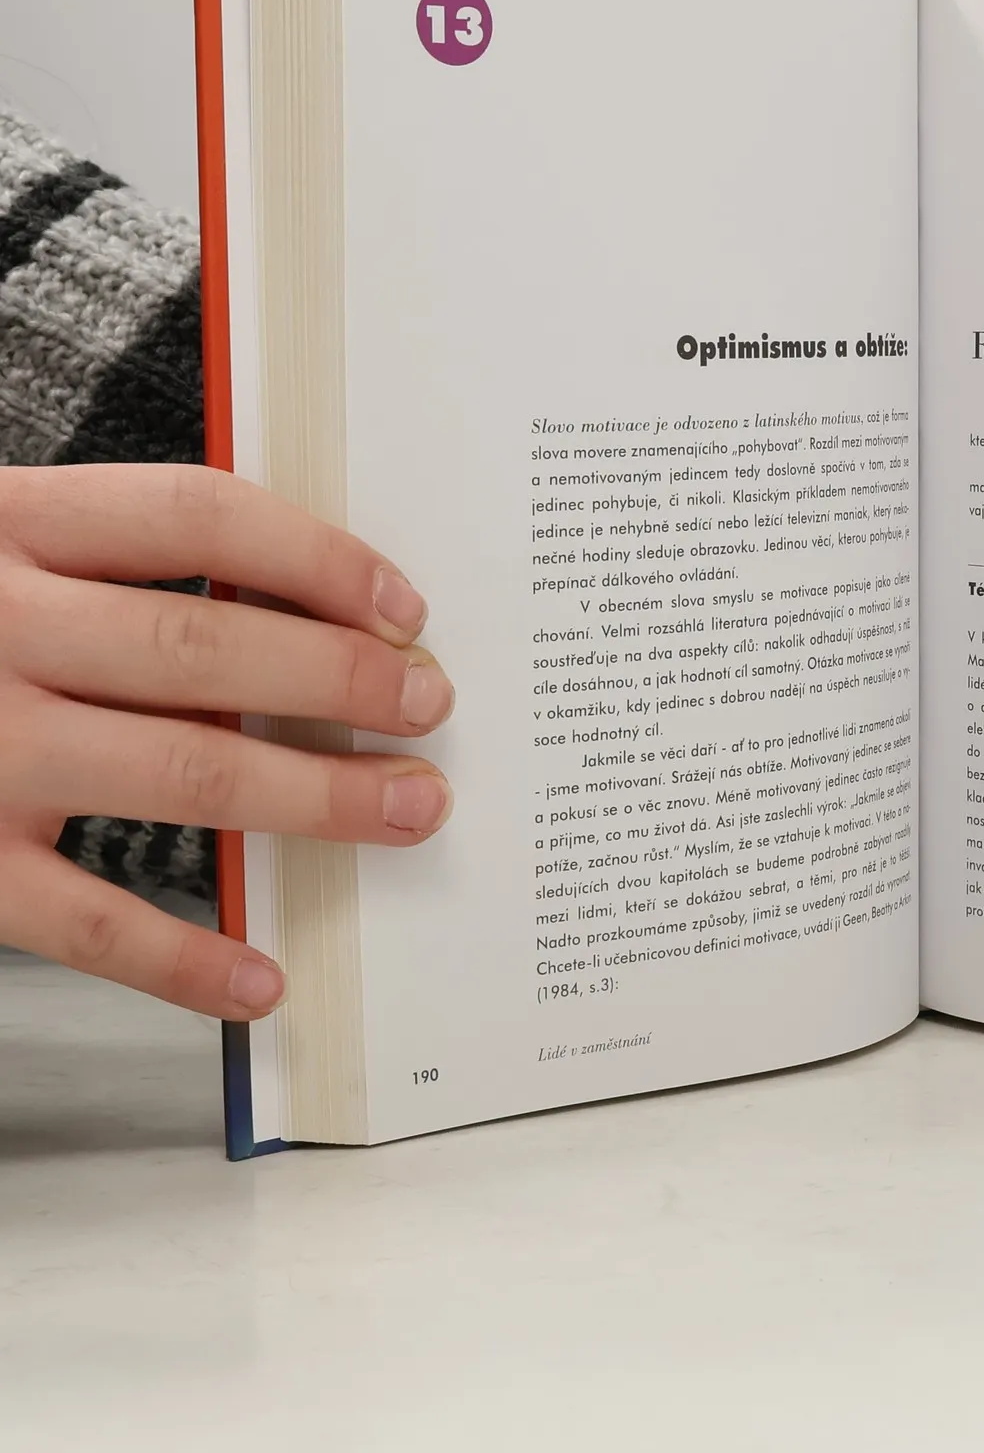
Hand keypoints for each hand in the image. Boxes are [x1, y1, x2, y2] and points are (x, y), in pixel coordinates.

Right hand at [0, 466, 453, 1018]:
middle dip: (342, 680)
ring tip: (409, 808)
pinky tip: (260, 977)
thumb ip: (115, 567)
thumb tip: (311, 614)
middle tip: (433, 706)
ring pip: (182, 772)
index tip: (404, 606)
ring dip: (316, 796)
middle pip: (205, 646)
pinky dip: (182, 956)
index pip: (196, 515)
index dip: (318, 556)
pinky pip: (84, 920)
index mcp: (6, 525)